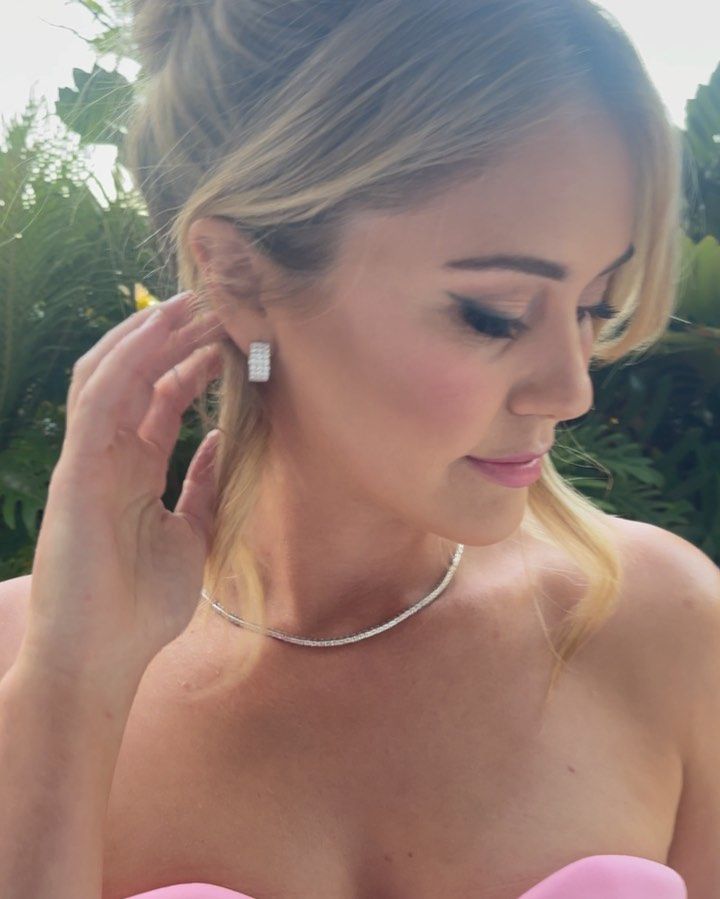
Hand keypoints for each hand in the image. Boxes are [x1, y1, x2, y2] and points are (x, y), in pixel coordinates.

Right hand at [20, 292, 225, 683]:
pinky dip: (127, 360)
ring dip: (149, 336)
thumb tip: (218, 443)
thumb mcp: (188, 535)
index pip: (159, 400)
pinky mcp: (76, 470)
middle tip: (211, 302)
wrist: (102, 659)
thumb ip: (200, 486)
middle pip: (136, 377)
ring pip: (112, 375)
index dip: (188, 365)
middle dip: (171, 337)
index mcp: (133, 470)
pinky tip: (157, 331)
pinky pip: (98, 400)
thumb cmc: (141, 606)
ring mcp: (88, 460)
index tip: (224, 338)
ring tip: (188, 303)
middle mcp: (108, 456)